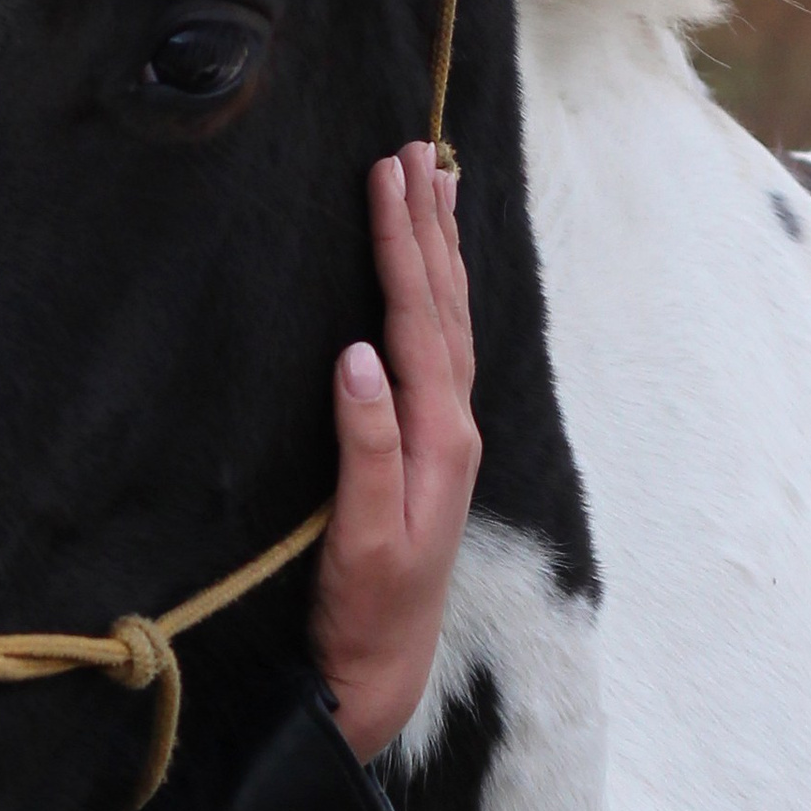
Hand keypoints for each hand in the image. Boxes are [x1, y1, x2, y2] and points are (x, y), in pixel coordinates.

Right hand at [312, 145, 479, 759]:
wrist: (385, 662)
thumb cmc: (366, 606)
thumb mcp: (362, 535)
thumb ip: (365, 447)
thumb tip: (358, 356)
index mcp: (437, 436)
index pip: (419, 319)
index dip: (401, 246)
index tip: (386, 176)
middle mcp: (452, 426)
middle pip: (443, 303)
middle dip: (426, 224)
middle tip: (413, 148)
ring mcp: (445, 435)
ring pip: (448, 317)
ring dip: (439, 248)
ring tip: (434, 181)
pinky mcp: (428, 446)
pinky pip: (439, 344)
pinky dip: (434, 293)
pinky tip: (427, 274)